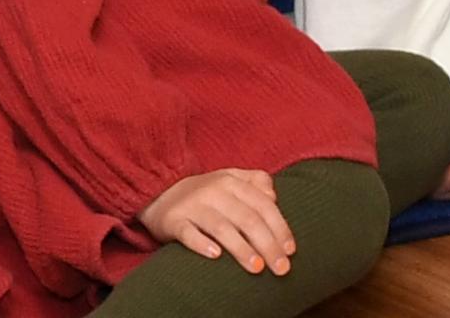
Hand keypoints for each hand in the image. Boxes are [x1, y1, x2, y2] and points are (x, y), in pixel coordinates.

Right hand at [142, 170, 295, 271]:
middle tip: (281, 269)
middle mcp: (212, 190)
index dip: (280, 228)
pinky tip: (215, 256)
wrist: (159, 194)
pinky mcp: (173, 220)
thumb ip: (256, 182)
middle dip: (268, 245)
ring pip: (221, 227)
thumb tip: (274, 198)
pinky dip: (201, 244)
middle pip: (246, 218)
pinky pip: (188, 233)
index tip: (290, 251)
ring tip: (257, 268)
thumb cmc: (207, 195)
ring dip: (242, 248)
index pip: (263, 205)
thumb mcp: (231, 180)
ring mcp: (191, 205)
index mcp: (231, 181)